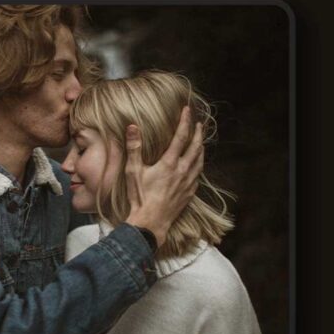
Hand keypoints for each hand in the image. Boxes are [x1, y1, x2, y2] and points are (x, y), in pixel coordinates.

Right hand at [124, 106, 203, 245]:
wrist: (150, 223)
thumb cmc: (139, 198)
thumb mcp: (133, 171)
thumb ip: (134, 147)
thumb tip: (132, 127)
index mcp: (169, 163)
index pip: (180, 136)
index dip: (184, 121)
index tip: (186, 110)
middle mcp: (182, 171)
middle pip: (195, 148)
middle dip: (198, 134)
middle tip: (199, 124)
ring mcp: (187, 184)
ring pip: (199, 162)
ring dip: (201, 149)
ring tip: (201, 143)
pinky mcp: (188, 194)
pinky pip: (197, 176)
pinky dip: (198, 166)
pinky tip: (196, 167)